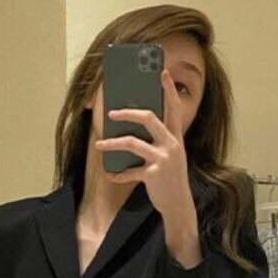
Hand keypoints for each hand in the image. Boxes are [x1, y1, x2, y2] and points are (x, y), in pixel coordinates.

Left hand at [94, 68, 193, 220]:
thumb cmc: (170, 180)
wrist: (179, 205)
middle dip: (128, 112)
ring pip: (132, 143)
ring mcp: (163, 158)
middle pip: (148, 118)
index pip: (174, 107)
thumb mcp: (169, 158)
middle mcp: (172, 144)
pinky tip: (111, 175)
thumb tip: (130, 132)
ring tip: (99, 145)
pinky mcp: (153, 174)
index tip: (163, 72)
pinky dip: (119, 174)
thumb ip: (157, 143)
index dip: (169, 89)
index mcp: (176, 138)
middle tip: (111, 112)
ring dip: (112, 143)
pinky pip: (130, 172)